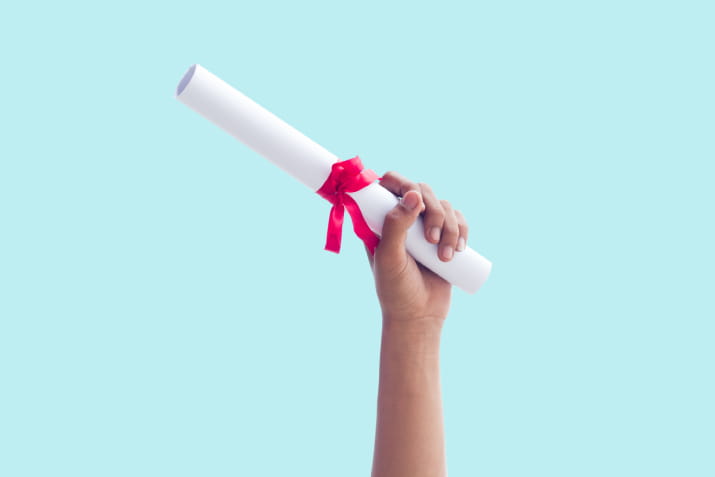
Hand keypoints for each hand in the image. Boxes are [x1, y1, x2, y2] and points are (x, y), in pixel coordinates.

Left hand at [366, 172, 469, 323]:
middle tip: (432, 240)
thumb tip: (414, 194)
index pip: (390, 184)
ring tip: (445, 257)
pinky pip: (459, 220)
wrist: (419, 317)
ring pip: (444, 206)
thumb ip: (395, 225)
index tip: (414, 200)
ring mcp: (425, 227)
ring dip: (450, 228)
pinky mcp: (446, 238)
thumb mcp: (389, 258)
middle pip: (422, 190)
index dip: (402, 183)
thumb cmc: (396, 289)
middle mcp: (403, 218)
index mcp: (382, 219)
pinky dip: (462, 231)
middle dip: (434, 212)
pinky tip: (459, 249)